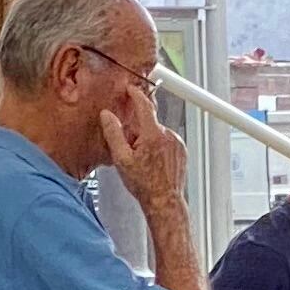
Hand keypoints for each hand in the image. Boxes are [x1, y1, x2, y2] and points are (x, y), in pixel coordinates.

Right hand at [96, 86, 187, 212]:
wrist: (164, 200)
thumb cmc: (144, 184)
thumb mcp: (121, 159)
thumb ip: (113, 133)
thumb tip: (107, 115)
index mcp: (153, 135)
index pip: (144, 106)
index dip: (136, 94)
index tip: (130, 89)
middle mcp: (168, 136)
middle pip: (148, 122)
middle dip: (137, 131)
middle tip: (131, 149)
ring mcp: (177, 143)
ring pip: (157, 133)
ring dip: (147, 140)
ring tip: (142, 160)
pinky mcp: (181, 151)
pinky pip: (166, 141)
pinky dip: (157, 146)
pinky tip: (152, 162)